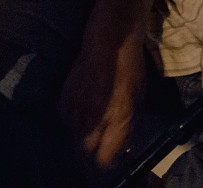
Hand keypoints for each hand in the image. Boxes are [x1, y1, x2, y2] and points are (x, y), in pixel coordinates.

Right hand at [59, 34, 147, 169]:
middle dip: (89, 155)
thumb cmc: (130, 67)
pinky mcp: (65, 91)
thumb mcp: (138, 99)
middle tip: (94, 153)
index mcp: (120, 118)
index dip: (105, 164)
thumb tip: (125, 145)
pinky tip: (77, 114)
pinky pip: (63, 115)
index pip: (106, 156)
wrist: (111, 38)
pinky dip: (69, 119)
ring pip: (73, 133)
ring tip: (85, 134)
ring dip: (80, 136)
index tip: (107, 164)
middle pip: (85, 149)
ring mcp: (79, 102)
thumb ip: (129, 124)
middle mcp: (96, 114)